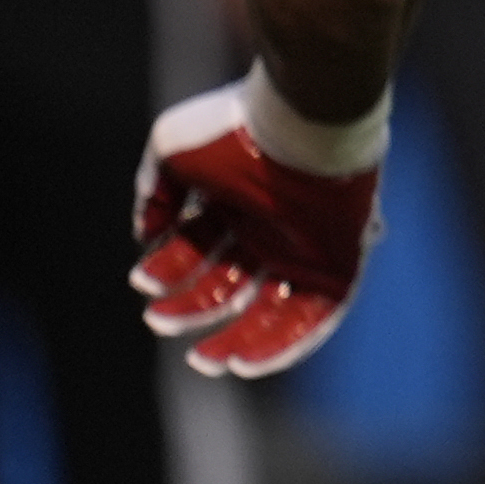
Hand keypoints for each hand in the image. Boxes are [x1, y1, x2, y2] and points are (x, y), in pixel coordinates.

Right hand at [130, 77, 383, 379]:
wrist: (304, 120)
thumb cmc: (237, 129)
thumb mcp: (172, 148)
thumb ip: (154, 191)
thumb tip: (146, 234)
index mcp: (234, 201)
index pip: (196, 250)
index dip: (168, 271)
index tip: (144, 281)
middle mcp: (270, 227)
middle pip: (228, 284)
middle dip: (192, 309)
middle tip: (158, 321)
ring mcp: (306, 248)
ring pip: (270, 311)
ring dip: (235, 340)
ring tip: (202, 360)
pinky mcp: (340, 263)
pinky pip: (315, 318)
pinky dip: (281, 345)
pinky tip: (242, 364)